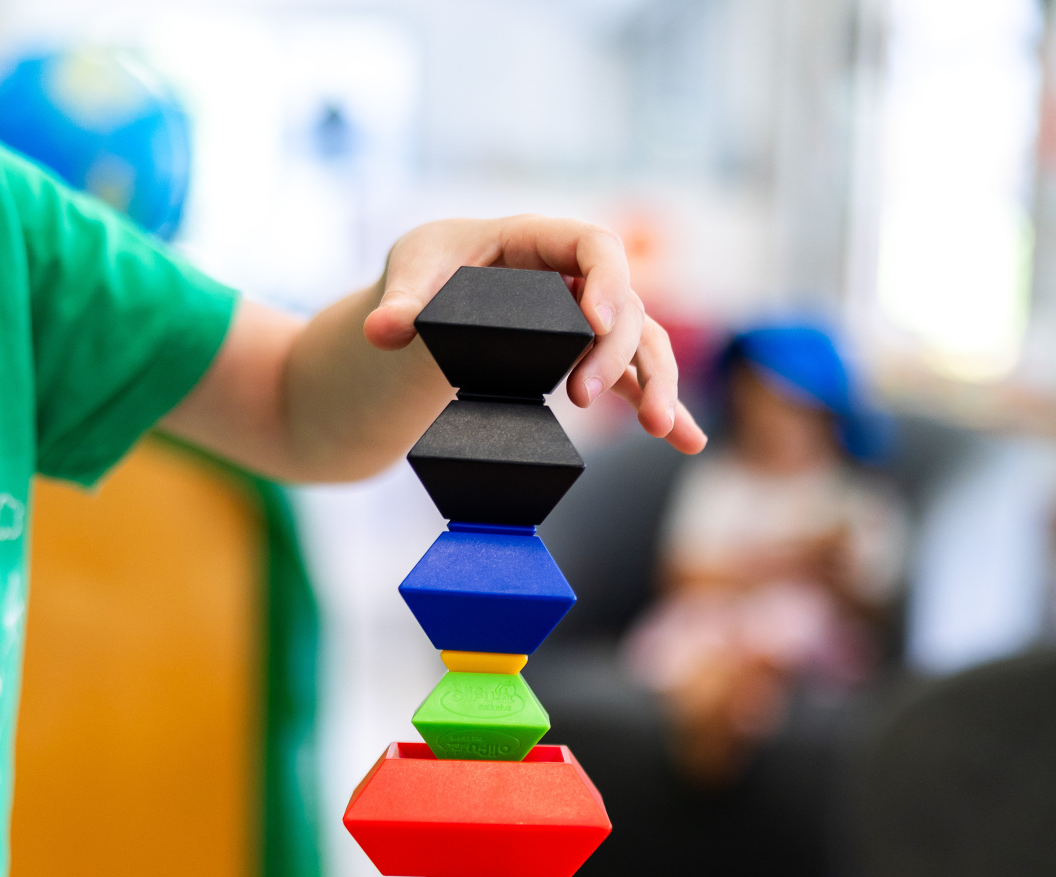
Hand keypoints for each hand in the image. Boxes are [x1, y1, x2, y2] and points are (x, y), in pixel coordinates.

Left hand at [364, 217, 707, 453]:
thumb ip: (401, 302)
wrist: (424, 309)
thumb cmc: (424, 273)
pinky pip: (634, 379)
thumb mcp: (409, 274)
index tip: (597, 322)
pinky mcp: (586, 358)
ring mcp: (586, 320)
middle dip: (616, 351)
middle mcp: (574, 278)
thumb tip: (386, 332)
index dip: (607, 279)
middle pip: (626, 303)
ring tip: (658, 428)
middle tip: (582, 397)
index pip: (593, 245)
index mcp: (538, 241)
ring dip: (655, 383)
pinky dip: (661, 407)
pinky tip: (686, 440)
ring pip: (642, 343)